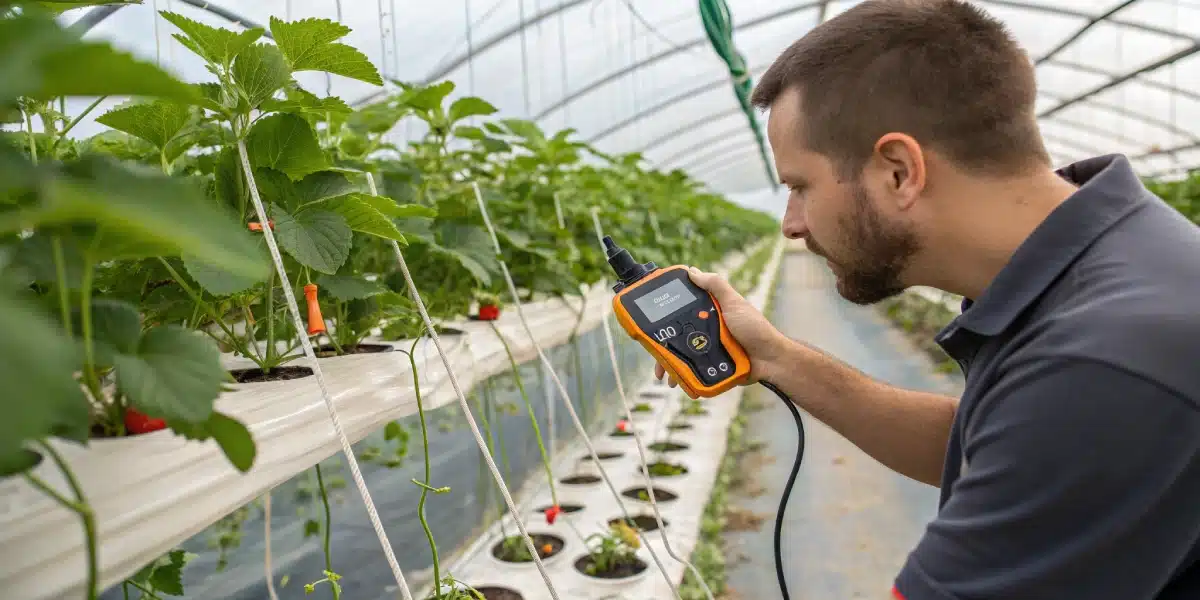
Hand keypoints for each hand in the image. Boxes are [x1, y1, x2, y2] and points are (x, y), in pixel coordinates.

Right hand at [654, 266, 788, 387]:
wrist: (770, 361)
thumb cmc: (755, 329)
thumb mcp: (734, 302)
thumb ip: (715, 285)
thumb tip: (692, 271)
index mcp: (710, 311)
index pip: (682, 308)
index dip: (665, 311)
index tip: (650, 314)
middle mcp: (705, 328)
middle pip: (676, 333)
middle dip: (661, 343)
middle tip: (651, 349)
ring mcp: (707, 348)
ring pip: (680, 354)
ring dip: (668, 363)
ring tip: (662, 373)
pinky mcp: (710, 365)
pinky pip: (691, 369)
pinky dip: (681, 375)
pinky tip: (675, 381)